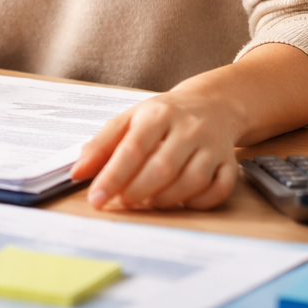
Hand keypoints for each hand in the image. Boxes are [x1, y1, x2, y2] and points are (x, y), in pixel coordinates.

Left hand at [69, 43, 307, 211]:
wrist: (213, 104)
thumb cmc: (163, 116)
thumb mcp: (129, 120)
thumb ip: (101, 145)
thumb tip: (78, 174)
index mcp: (157, 114)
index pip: (133, 147)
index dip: (113, 176)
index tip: (96, 198)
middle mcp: (187, 128)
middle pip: (162, 167)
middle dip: (137, 191)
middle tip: (121, 203)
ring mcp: (212, 146)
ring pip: (192, 180)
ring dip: (166, 199)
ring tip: (147, 202)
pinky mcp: (229, 162)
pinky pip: (219, 189)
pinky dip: (199, 202)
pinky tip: (181, 202)